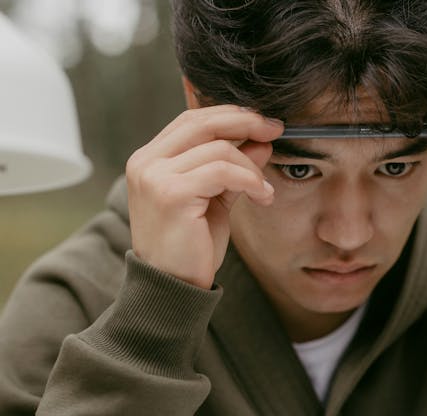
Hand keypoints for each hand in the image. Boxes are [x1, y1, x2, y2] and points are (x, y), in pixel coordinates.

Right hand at [125, 105, 282, 288]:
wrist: (173, 286)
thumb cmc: (191, 247)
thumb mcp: (216, 200)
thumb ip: (234, 169)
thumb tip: (261, 140)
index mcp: (150, 159)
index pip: (191, 120)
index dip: (230, 115)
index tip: (263, 122)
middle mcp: (146, 163)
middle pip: (202, 122)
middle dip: (245, 122)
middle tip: (276, 130)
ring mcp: (155, 177)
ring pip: (218, 149)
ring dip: (252, 167)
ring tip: (264, 190)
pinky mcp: (171, 194)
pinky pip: (223, 171)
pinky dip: (250, 180)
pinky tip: (262, 196)